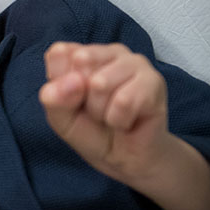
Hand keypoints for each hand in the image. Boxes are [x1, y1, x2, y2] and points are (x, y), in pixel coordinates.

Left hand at [39, 42, 170, 186]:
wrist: (124, 158)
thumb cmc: (91, 131)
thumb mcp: (60, 118)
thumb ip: (54, 97)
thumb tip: (73, 80)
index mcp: (83, 52)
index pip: (59, 53)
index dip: (60, 85)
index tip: (74, 99)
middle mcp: (110, 51)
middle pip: (81, 64)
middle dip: (83, 98)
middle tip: (95, 109)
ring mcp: (135, 63)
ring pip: (101, 83)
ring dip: (101, 111)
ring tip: (111, 115)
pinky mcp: (155, 81)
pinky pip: (124, 101)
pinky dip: (119, 119)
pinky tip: (127, 121)